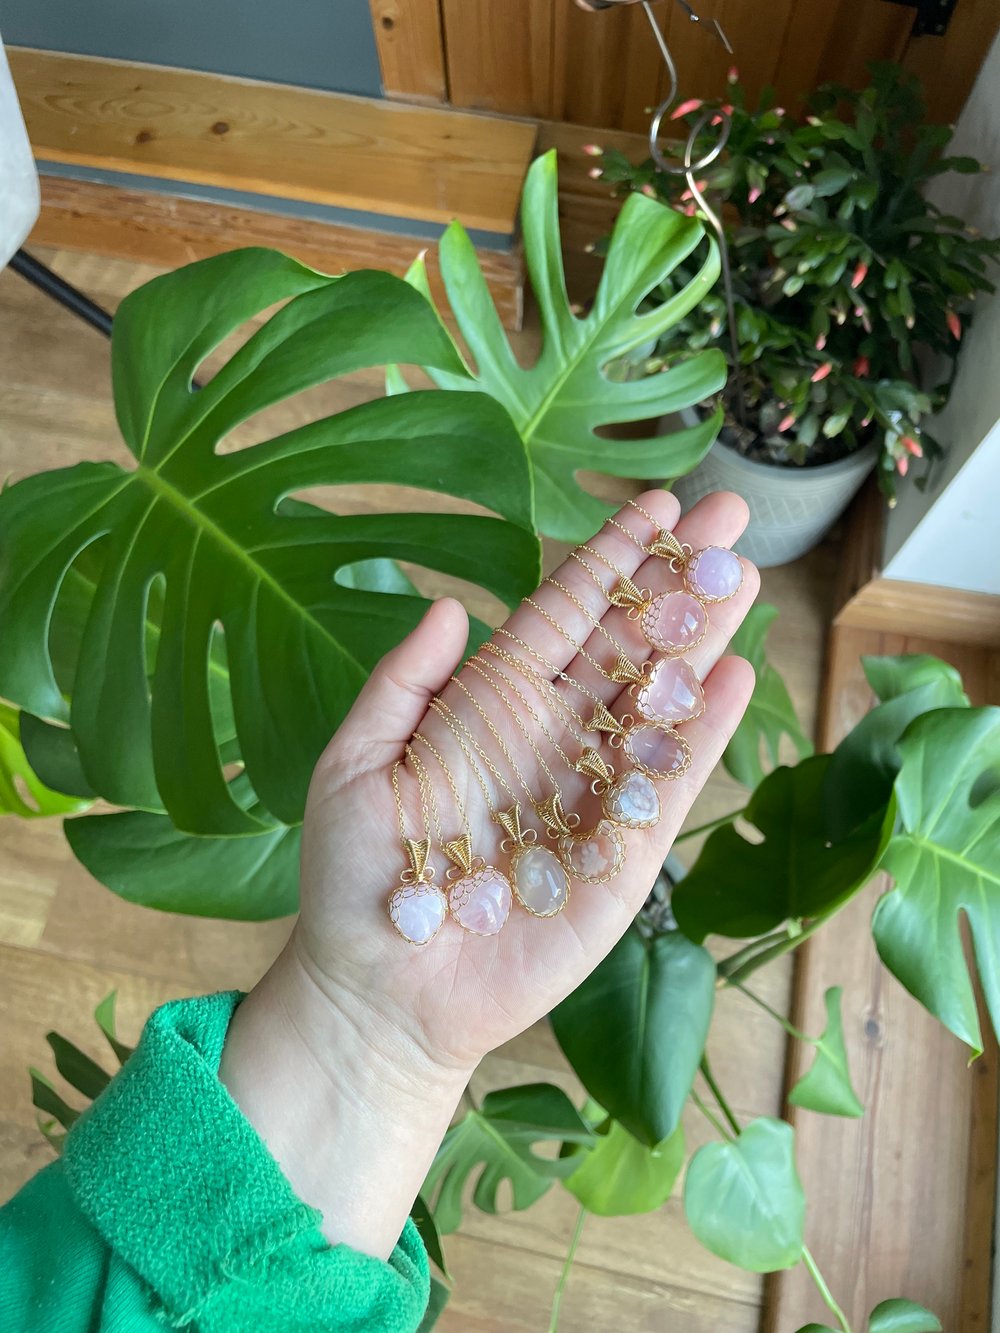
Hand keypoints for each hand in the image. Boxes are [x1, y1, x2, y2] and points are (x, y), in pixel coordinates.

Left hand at [220, 490, 757, 1258]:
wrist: (381, 993)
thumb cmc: (357, 881)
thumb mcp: (353, 766)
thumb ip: (400, 686)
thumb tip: (448, 610)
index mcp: (489, 705)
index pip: (561, 614)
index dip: (607, 560)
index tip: (655, 507)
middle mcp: (551, 736)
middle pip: (624, 642)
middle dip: (674, 580)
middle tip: (728, 516)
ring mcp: (592, 792)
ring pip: (655, 700)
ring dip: (699, 639)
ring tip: (740, 577)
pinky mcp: (622, 857)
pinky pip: (667, 785)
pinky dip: (700, 733)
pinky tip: (732, 677)